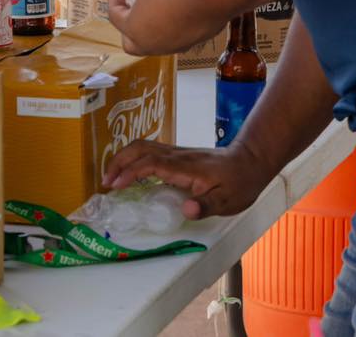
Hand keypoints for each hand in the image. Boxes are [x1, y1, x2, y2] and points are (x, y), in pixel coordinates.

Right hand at [102, 139, 273, 219]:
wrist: (250, 161)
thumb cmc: (239, 182)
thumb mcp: (228, 201)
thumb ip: (206, 205)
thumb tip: (186, 210)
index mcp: (185, 167)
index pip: (150, 164)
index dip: (129, 173)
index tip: (114, 186)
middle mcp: (177, 155)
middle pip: (140, 148)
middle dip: (118, 161)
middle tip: (105, 182)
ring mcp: (176, 152)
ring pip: (143, 146)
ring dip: (123, 158)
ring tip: (111, 177)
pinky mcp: (178, 155)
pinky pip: (149, 151)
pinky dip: (133, 159)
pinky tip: (131, 173)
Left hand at [107, 0, 221, 55]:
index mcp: (134, 30)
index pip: (115, 17)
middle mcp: (151, 44)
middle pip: (130, 43)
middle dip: (127, 27)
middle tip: (129, 10)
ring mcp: (172, 46)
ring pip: (154, 42)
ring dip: (149, 27)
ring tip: (153, 9)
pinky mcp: (191, 43)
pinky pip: (174, 38)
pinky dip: (170, 28)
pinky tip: (175, 12)